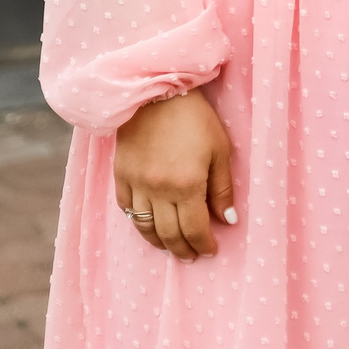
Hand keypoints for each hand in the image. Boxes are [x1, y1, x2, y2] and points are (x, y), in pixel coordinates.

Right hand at [113, 90, 234, 259]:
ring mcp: (136, 184)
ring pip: (145, 227)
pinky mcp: (121, 175)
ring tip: (171, 247)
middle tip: (192, 256)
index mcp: (186, 185)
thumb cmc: (195, 118)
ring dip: (159, 242)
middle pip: (169, 234)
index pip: (195, 229)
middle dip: (183, 250)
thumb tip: (227, 221)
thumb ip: (222, 189)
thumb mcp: (220, 150)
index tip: (211, 251)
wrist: (155, 92)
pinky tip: (148, 225)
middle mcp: (158, 190)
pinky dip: (138, 222)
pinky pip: (127, 209)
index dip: (204, 244)